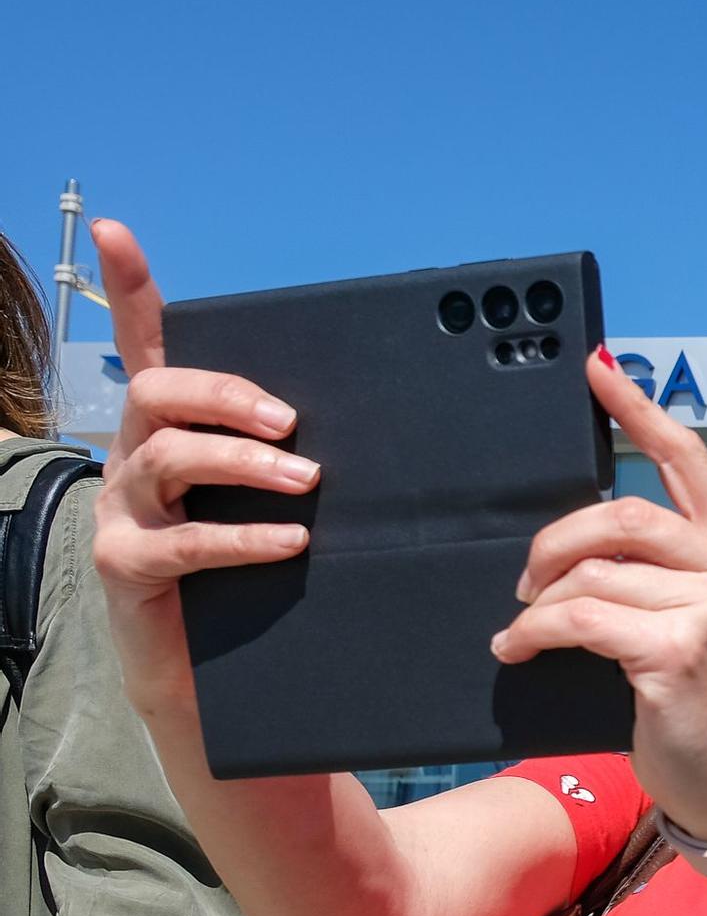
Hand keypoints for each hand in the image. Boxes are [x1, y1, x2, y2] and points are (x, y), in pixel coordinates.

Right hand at [88, 220, 319, 718]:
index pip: (147, 349)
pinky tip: (288, 540)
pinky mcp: (126, 570)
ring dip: (241, 462)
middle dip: (226, 395)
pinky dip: (241, 536)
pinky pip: (180, 542)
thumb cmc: (257, 581)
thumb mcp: (277, 505)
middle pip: (157, 394)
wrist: (219, 685)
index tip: (116, 231)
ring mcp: (123, 515)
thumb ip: (300, 457)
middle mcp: (135, 463)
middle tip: (291, 421)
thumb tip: (380, 419)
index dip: (131, 291)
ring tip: (303, 479)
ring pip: (165, 458)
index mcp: (173, 435)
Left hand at [495, 351, 706, 839]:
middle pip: (626, 514)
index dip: (639, 411)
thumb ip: (653, 570)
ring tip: (522, 629)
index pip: (688, 462)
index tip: (596, 369)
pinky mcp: (680, 649)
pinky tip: (520, 649)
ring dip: (542, 602)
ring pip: (596, 572)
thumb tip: (572, 538)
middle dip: (559, 540)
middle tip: (527, 578)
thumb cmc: (692, 698)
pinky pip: (583, 618)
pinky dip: (536, 633)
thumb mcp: (684, 617)